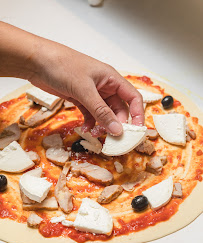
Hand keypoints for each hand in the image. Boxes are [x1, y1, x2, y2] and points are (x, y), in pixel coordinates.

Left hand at [29, 40, 143, 135]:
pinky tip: (85, 129)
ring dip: (102, 125)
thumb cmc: (63, 66)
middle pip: (119, 109)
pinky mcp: (80, 99)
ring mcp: (92, 94)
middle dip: (117, 123)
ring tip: (96, 134)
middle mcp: (105, 87)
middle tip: (112, 137)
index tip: (136, 130)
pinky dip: (89, 123)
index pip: (133, 97)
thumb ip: (101, 111)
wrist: (37, 62)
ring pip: (104, 114)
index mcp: (112, 79)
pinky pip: (90, 114)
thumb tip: (117, 130)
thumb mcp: (85, 90)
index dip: (137, 114)